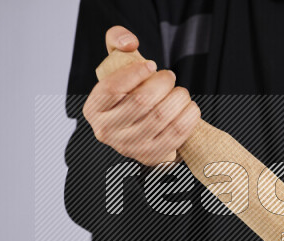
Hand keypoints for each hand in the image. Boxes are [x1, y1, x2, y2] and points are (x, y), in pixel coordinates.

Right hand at [82, 26, 199, 165]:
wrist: (142, 123)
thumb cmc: (131, 90)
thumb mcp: (119, 63)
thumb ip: (118, 40)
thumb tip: (129, 43)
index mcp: (94, 109)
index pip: (112, 88)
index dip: (135, 73)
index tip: (152, 65)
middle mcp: (107, 131)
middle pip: (142, 102)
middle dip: (163, 83)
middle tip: (170, 77)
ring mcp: (129, 147)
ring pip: (161, 117)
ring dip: (178, 98)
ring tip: (180, 92)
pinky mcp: (151, 156)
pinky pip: (176, 134)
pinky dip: (189, 117)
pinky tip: (189, 107)